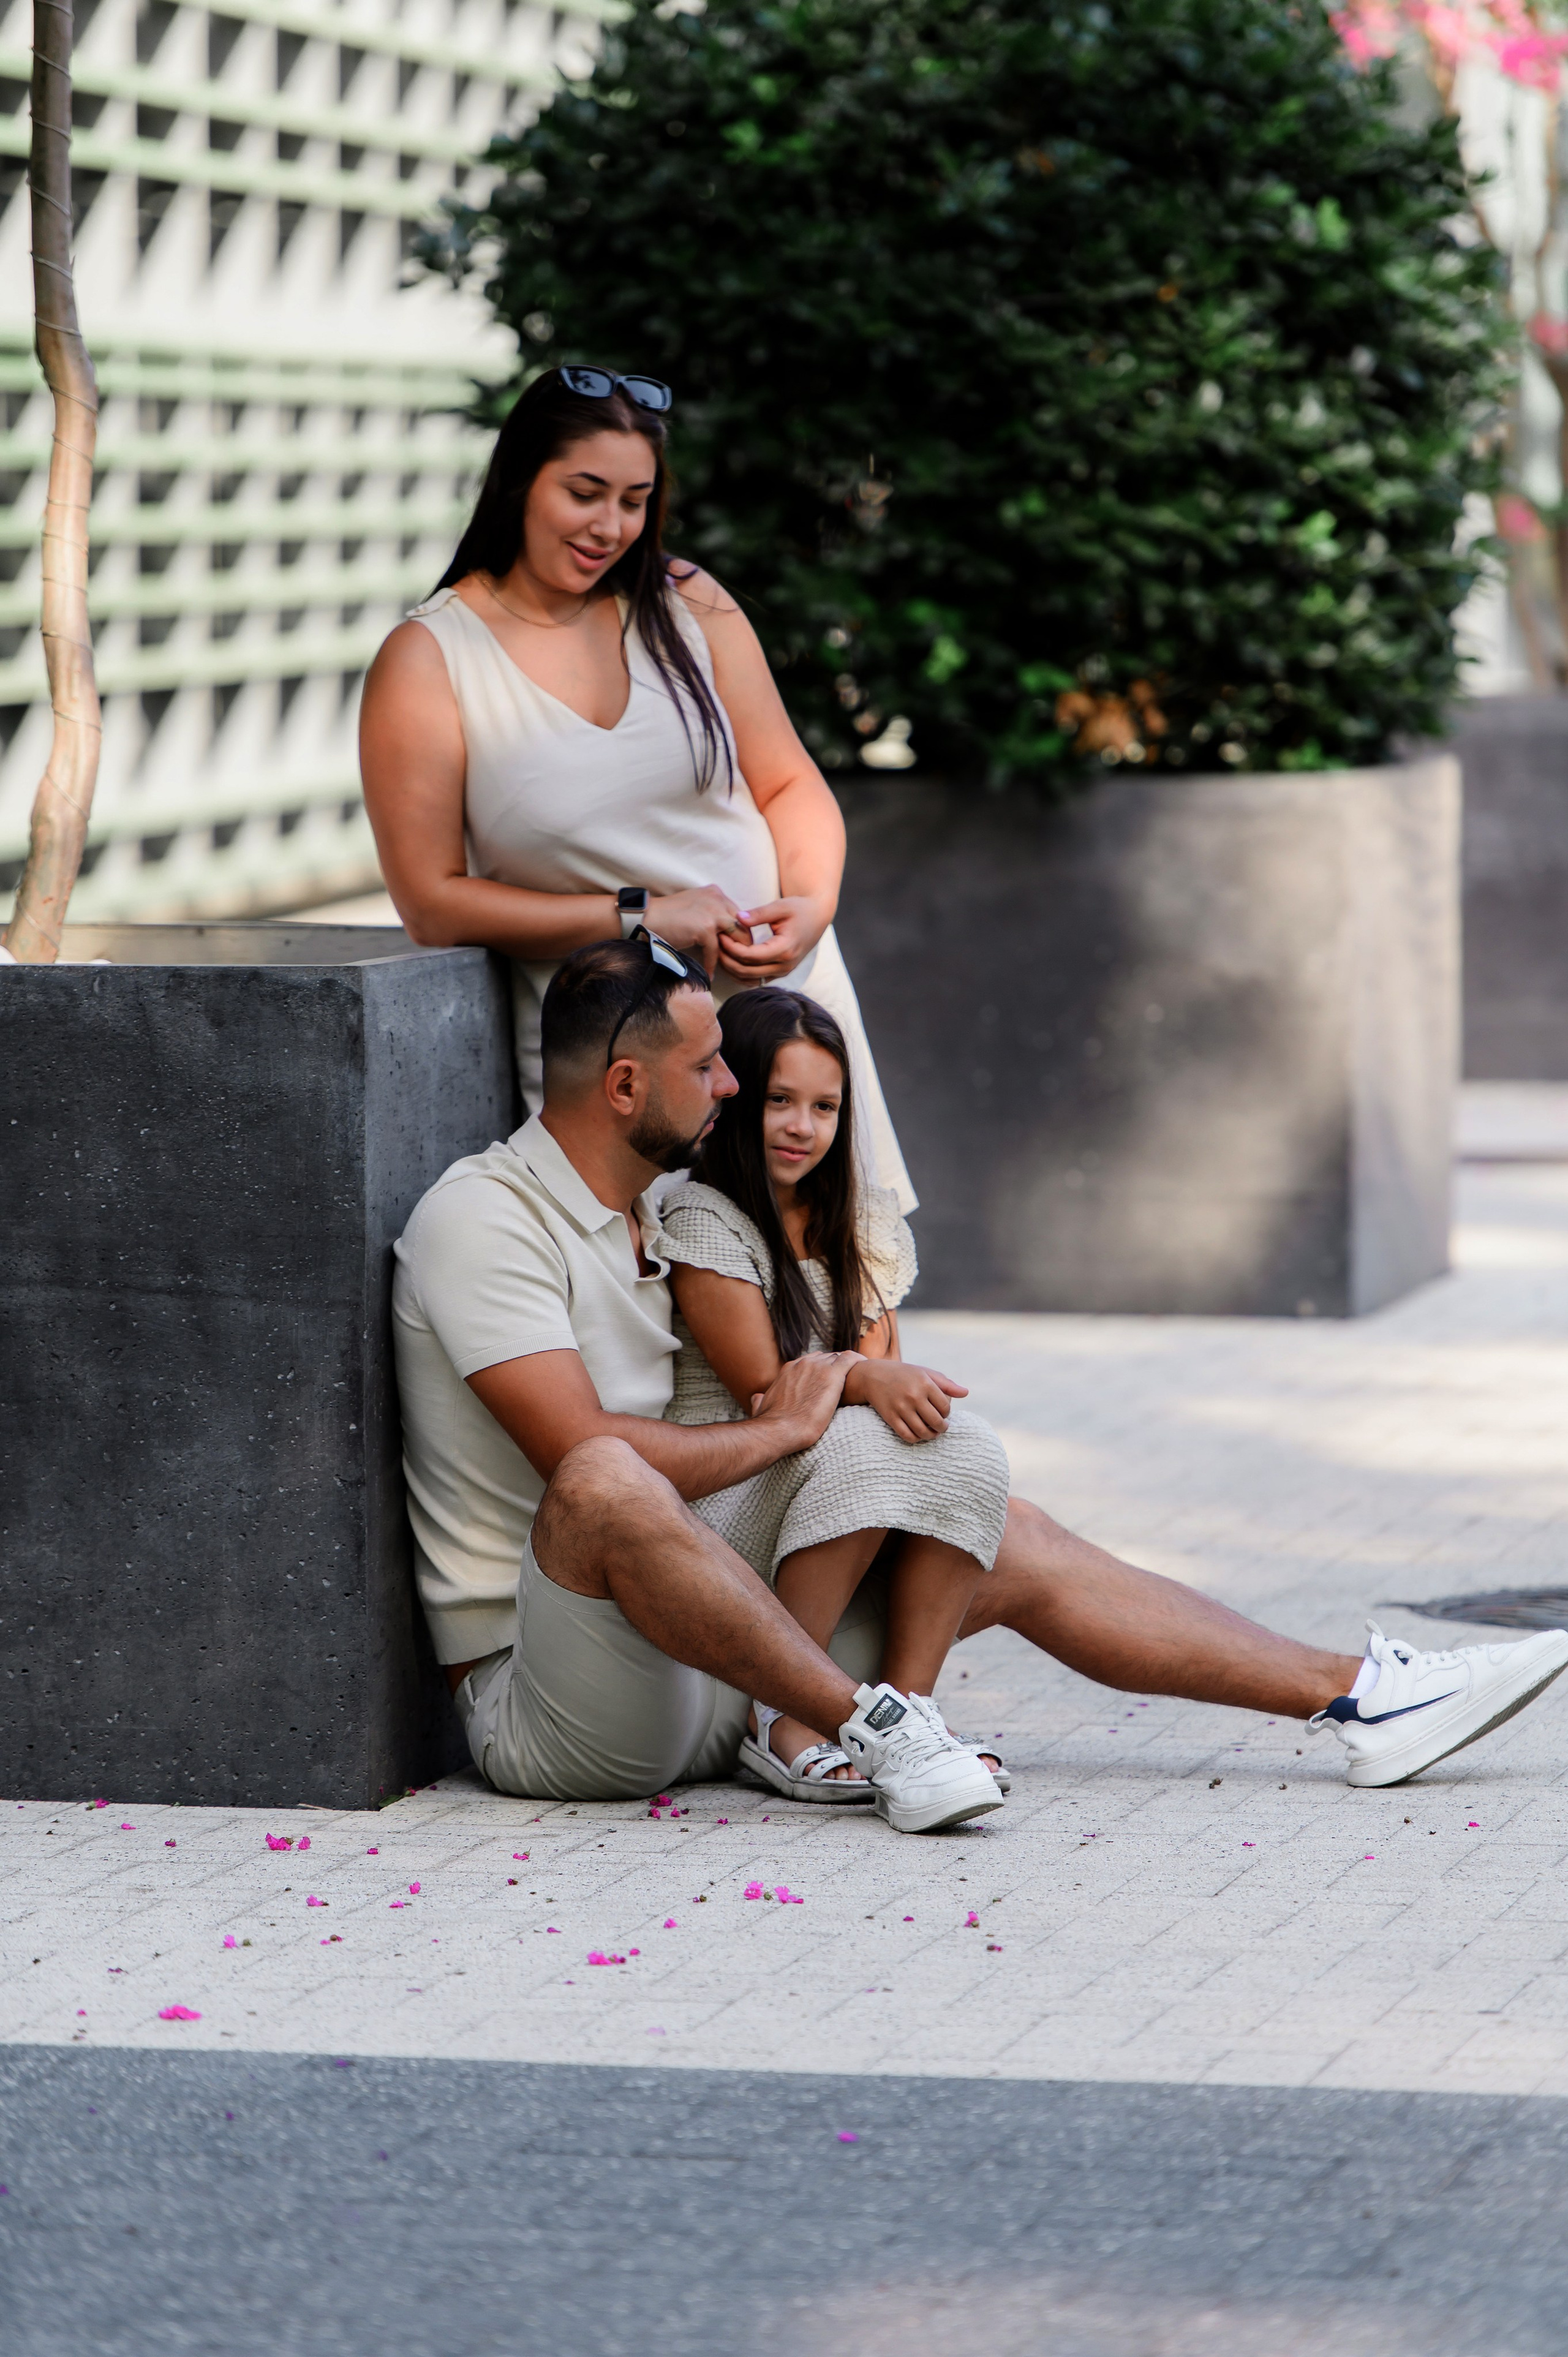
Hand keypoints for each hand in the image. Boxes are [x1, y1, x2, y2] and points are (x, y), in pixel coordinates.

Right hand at [646, 883, 752, 976]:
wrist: (646, 917)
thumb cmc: (668, 916)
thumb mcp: (696, 907)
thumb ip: (713, 915)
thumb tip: (728, 935)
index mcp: (716, 893)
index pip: (740, 915)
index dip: (739, 934)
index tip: (736, 949)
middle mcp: (718, 899)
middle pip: (743, 926)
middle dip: (742, 946)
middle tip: (737, 962)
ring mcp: (713, 913)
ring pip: (735, 939)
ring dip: (732, 956)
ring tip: (728, 968)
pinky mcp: (705, 928)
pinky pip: (716, 952)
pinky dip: (712, 965)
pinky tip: (710, 974)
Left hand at [715, 895, 831, 983]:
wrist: (817, 917)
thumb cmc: (800, 909)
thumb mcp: (781, 906)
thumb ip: (759, 914)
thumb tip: (737, 918)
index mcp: (785, 949)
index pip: (751, 956)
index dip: (732, 947)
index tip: (720, 934)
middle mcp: (785, 966)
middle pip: (746, 971)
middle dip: (727, 959)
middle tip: (714, 943)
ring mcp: (783, 972)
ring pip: (749, 979)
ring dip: (731, 968)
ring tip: (719, 950)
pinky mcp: (780, 973)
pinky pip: (755, 979)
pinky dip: (740, 972)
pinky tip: (730, 959)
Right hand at [747, 1351, 854, 1453]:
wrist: (780, 1430)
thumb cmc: (771, 1424)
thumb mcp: (761, 1407)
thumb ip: (760, 1400)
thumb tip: (757, 1397)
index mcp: (789, 1370)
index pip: (810, 1362)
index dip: (821, 1370)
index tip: (828, 1381)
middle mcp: (803, 1364)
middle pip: (826, 1358)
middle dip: (835, 1367)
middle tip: (847, 1381)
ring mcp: (818, 1367)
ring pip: (839, 1358)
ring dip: (848, 1367)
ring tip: (859, 1377)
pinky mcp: (832, 1375)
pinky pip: (851, 1359)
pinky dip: (859, 1361)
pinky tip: (866, 1368)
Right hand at [845, 1358, 967, 1442]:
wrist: (873, 1376)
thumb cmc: (904, 1374)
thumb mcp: (925, 1373)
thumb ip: (946, 1384)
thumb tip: (966, 1393)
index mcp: (924, 1383)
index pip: (945, 1407)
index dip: (947, 1414)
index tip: (944, 1414)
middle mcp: (913, 1396)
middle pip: (936, 1422)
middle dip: (942, 1428)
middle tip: (942, 1427)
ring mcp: (901, 1407)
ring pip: (922, 1431)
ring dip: (930, 1436)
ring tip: (932, 1433)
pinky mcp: (890, 1417)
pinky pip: (907, 1435)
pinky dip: (915, 1439)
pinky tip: (918, 1435)